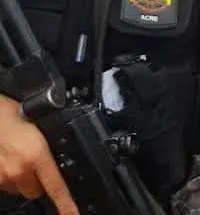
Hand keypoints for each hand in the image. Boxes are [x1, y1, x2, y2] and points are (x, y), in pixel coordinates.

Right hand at [0, 96, 77, 214]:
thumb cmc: (10, 113)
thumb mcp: (38, 127)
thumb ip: (48, 147)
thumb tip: (58, 158)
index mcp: (36, 156)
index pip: (56, 187)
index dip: (66, 205)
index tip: (74, 214)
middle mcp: (18, 170)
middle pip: (37, 191)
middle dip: (40, 181)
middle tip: (37, 162)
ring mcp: (2, 176)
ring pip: (20, 188)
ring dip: (23, 178)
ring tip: (19, 156)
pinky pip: (6, 183)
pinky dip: (9, 175)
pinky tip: (9, 158)